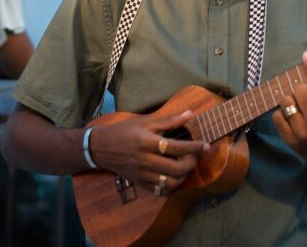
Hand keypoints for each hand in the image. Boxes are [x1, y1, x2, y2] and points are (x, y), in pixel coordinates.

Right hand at [89, 110, 208, 195]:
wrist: (101, 147)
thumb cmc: (124, 131)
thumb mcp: (145, 121)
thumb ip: (169, 120)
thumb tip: (190, 114)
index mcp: (147, 142)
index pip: (176, 147)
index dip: (194, 147)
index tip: (205, 145)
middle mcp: (145, 160)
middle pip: (176, 168)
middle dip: (191, 163)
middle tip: (195, 156)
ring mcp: (142, 174)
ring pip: (170, 183)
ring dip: (184, 176)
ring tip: (186, 166)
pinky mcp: (139, 183)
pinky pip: (160, 191)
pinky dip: (172, 186)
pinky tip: (175, 176)